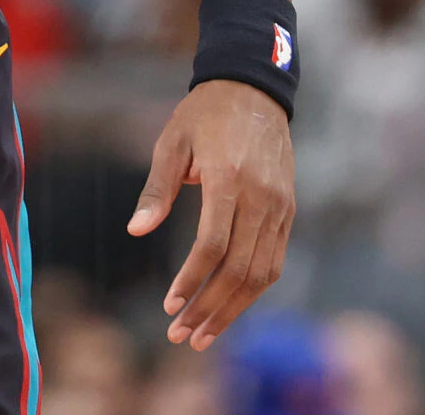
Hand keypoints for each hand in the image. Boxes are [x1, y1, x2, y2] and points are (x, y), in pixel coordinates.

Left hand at [127, 79, 293, 349]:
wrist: (254, 89)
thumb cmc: (203, 116)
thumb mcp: (171, 142)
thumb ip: (156, 189)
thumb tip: (135, 231)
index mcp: (229, 178)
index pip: (213, 245)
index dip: (191, 280)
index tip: (169, 306)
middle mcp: (261, 197)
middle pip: (239, 269)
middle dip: (209, 308)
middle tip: (180, 335)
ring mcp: (280, 206)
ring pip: (262, 274)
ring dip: (232, 310)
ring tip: (202, 334)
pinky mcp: (288, 211)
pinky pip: (274, 261)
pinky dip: (252, 291)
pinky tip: (227, 307)